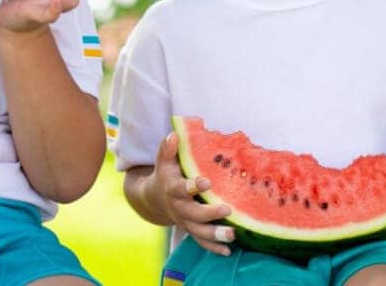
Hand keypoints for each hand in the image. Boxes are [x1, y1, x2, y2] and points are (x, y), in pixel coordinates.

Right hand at [148, 132, 233, 255]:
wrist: (153, 198)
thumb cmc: (165, 175)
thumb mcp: (163, 161)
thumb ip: (167, 149)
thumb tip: (174, 134)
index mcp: (173, 189)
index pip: (182, 188)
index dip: (193, 186)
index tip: (206, 182)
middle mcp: (179, 208)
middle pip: (194, 213)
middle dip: (209, 213)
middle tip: (227, 209)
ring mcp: (185, 221)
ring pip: (199, 232)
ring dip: (215, 235)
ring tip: (232, 235)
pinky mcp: (191, 229)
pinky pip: (201, 242)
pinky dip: (214, 248)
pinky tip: (228, 252)